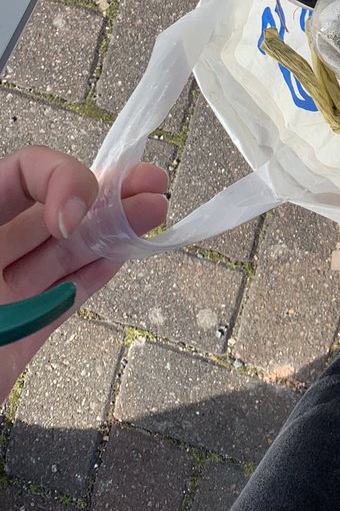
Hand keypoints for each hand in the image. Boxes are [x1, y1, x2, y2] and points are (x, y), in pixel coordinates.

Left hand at [0, 147, 167, 401]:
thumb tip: (57, 224)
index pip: (16, 175)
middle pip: (48, 207)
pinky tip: (127, 251)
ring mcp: (0, 295)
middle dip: (102, 193)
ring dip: (113, 228)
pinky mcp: (18, 335)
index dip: (56, 179)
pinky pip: (63, 294)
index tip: (71, 215)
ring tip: (154, 211)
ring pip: (64, 250)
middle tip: (148, 184)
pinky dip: (98, 271)